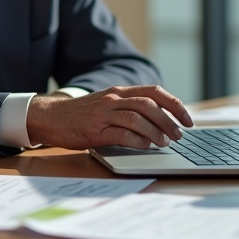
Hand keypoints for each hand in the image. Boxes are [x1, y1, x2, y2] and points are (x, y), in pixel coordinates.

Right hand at [25, 85, 193, 149]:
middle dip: (169, 120)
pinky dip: (138, 141)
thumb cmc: (81, 114)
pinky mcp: (94, 131)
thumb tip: (160, 121)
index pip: (154, 92)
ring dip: (156, 131)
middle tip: (179, 135)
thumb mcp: (107, 104)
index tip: (187, 119)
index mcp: (119, 92)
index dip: (174, 105)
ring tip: (166, 143)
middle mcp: (113, 99)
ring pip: (138, 118)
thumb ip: (128, 108)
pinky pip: (122, 134)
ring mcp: (103, 114)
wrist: (51, 117)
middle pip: (149, 105)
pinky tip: (146, 146)